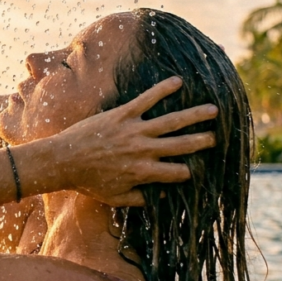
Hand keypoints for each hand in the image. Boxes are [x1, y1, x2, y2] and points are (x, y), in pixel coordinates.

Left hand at [51, 77, 217, 206]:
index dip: (190, 172)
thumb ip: (140, 199)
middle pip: (182, 145)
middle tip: (218, 137)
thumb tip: (162, 196)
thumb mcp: (115, 199)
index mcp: (143, 173)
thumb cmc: (88, 182)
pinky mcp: (122, 114)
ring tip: (213, 109)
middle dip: (202, 141)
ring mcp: (134, 131)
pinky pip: (146, 99)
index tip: (200, 168)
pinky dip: (163, 89)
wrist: (63, 161)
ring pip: (172, 121)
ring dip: (194, 114)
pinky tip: (178, 81)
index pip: (177, 173)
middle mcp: (143, 151)